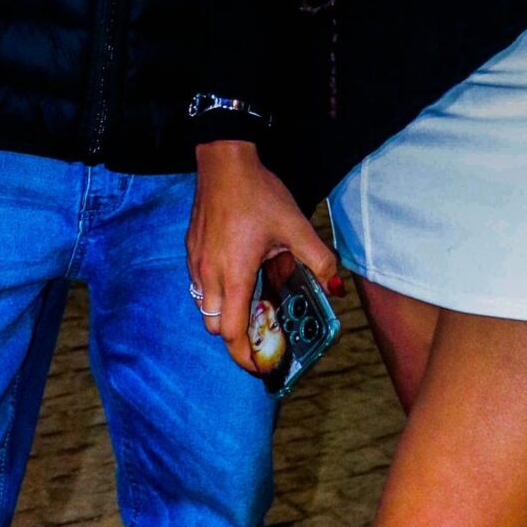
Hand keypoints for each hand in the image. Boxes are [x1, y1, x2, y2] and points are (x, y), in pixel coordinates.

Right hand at [188, 142, 340, 375]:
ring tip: (249, 309)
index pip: (232, 333)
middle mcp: (210, 274)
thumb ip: (318, 259)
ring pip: (204, 308)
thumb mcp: (296, 226)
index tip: (261, 364)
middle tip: (259, 338)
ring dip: (224, 317)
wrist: (223, 162)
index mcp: (235, 275)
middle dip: (236, 339)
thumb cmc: (257, 193)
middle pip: (215, 327)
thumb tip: (335, 287)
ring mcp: (196, 263)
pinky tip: (235, 279)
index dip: (244, 355)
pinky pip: (199, 286)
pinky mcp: (191, 250)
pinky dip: (215, 295)